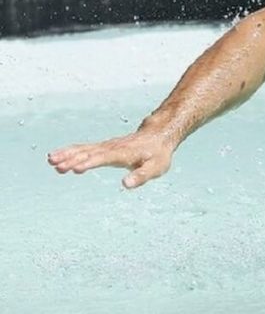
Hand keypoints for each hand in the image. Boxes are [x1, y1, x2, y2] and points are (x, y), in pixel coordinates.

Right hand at [47, 130, 175, 188]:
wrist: (159, 136)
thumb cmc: (158, 155)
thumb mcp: (155, 168)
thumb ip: (141, 176)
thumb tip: (125, 184)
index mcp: (123, 154)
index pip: (104, 158)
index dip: (90, 163)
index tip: (76, 168)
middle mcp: (112, 148)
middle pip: (89, 153)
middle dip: (73, 159)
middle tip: (55, 165)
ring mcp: (107, 146)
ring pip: (84, 149)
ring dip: (67, 154)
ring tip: (50, 160)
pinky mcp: (104, 147)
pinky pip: (84, 148)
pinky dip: (71, 151)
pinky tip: (57, 156)